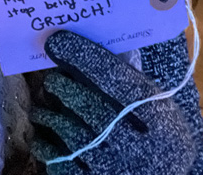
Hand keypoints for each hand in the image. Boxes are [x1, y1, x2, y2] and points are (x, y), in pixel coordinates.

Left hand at [30, 30, 195, 174]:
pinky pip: (60, 162)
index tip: (57, 40)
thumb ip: (128, 82)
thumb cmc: (159, 136)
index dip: (83, 56)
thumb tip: (82, 52)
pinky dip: (46, 146)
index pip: (114, 78)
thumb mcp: (157, 106)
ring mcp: (113, 167)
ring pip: (69, 133)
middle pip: (87, 104)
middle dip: (62, 86)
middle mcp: (135, 143)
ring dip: (49, 115)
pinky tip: (43, 136)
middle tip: (52, 79)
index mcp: (157, 117)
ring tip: (43, 106)